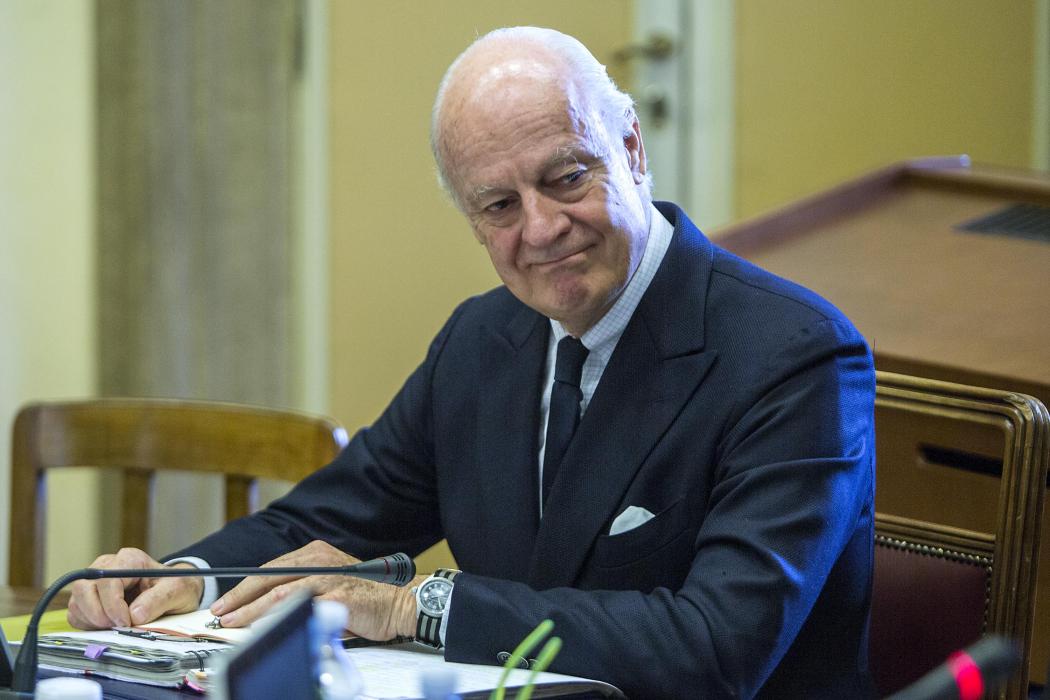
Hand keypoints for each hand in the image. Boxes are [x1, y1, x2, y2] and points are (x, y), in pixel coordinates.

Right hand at [67, 548, 203, 629]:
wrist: (174, 593)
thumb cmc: (176, 587)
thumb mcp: (178, 590)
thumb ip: (158, 600)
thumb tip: (134, 615)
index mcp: (129, 559)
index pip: (107, 580)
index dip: (113, 604)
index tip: (126, 622)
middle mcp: (107, 566)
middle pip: (84, 588)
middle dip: (98, 613)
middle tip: (117, 627)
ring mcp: (94, 582)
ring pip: (76, 602)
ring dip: (92, 621)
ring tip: (116, 627)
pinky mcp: (89, 599)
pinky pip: (75, 614)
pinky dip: (87, 625)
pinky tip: (107, 627)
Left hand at [209, 540, 423, 640]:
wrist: (398, 603)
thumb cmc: (362, 598)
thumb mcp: (327, 584)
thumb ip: (300, 589)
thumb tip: (263, 608)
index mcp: (314, 553)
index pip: (269, 569)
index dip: (245, 587)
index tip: (225, 603)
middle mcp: (319, 560)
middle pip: (269, 577)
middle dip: (240, 597)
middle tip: (220, 613)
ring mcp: (329, 577)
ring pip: (280, 592)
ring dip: (252, 609)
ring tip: (232, 622)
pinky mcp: (338, 596)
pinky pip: (301, 607)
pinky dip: (279, 617)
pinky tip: (264, 627)